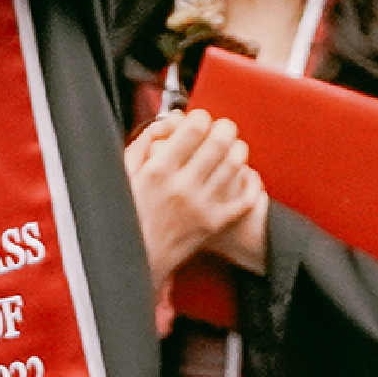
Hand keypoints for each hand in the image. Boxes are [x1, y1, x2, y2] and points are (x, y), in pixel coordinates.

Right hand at [125, 107, 268, 327]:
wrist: (140, 259)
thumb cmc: (131, 213)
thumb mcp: (126, 172)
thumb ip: (146, 141)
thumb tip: (172, 120)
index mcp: (158, 171)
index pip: (193, 130)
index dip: (200, 117)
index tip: (199, 119)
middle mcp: (182, 187)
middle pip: (219, 143)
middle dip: (224, 128)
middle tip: (222, 128)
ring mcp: (203, 206)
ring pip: (235, 165)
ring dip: (238, 149)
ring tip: (232, 147)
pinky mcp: (217, 223)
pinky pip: (246, 197)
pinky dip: (251, 181)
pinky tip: (244, 174)